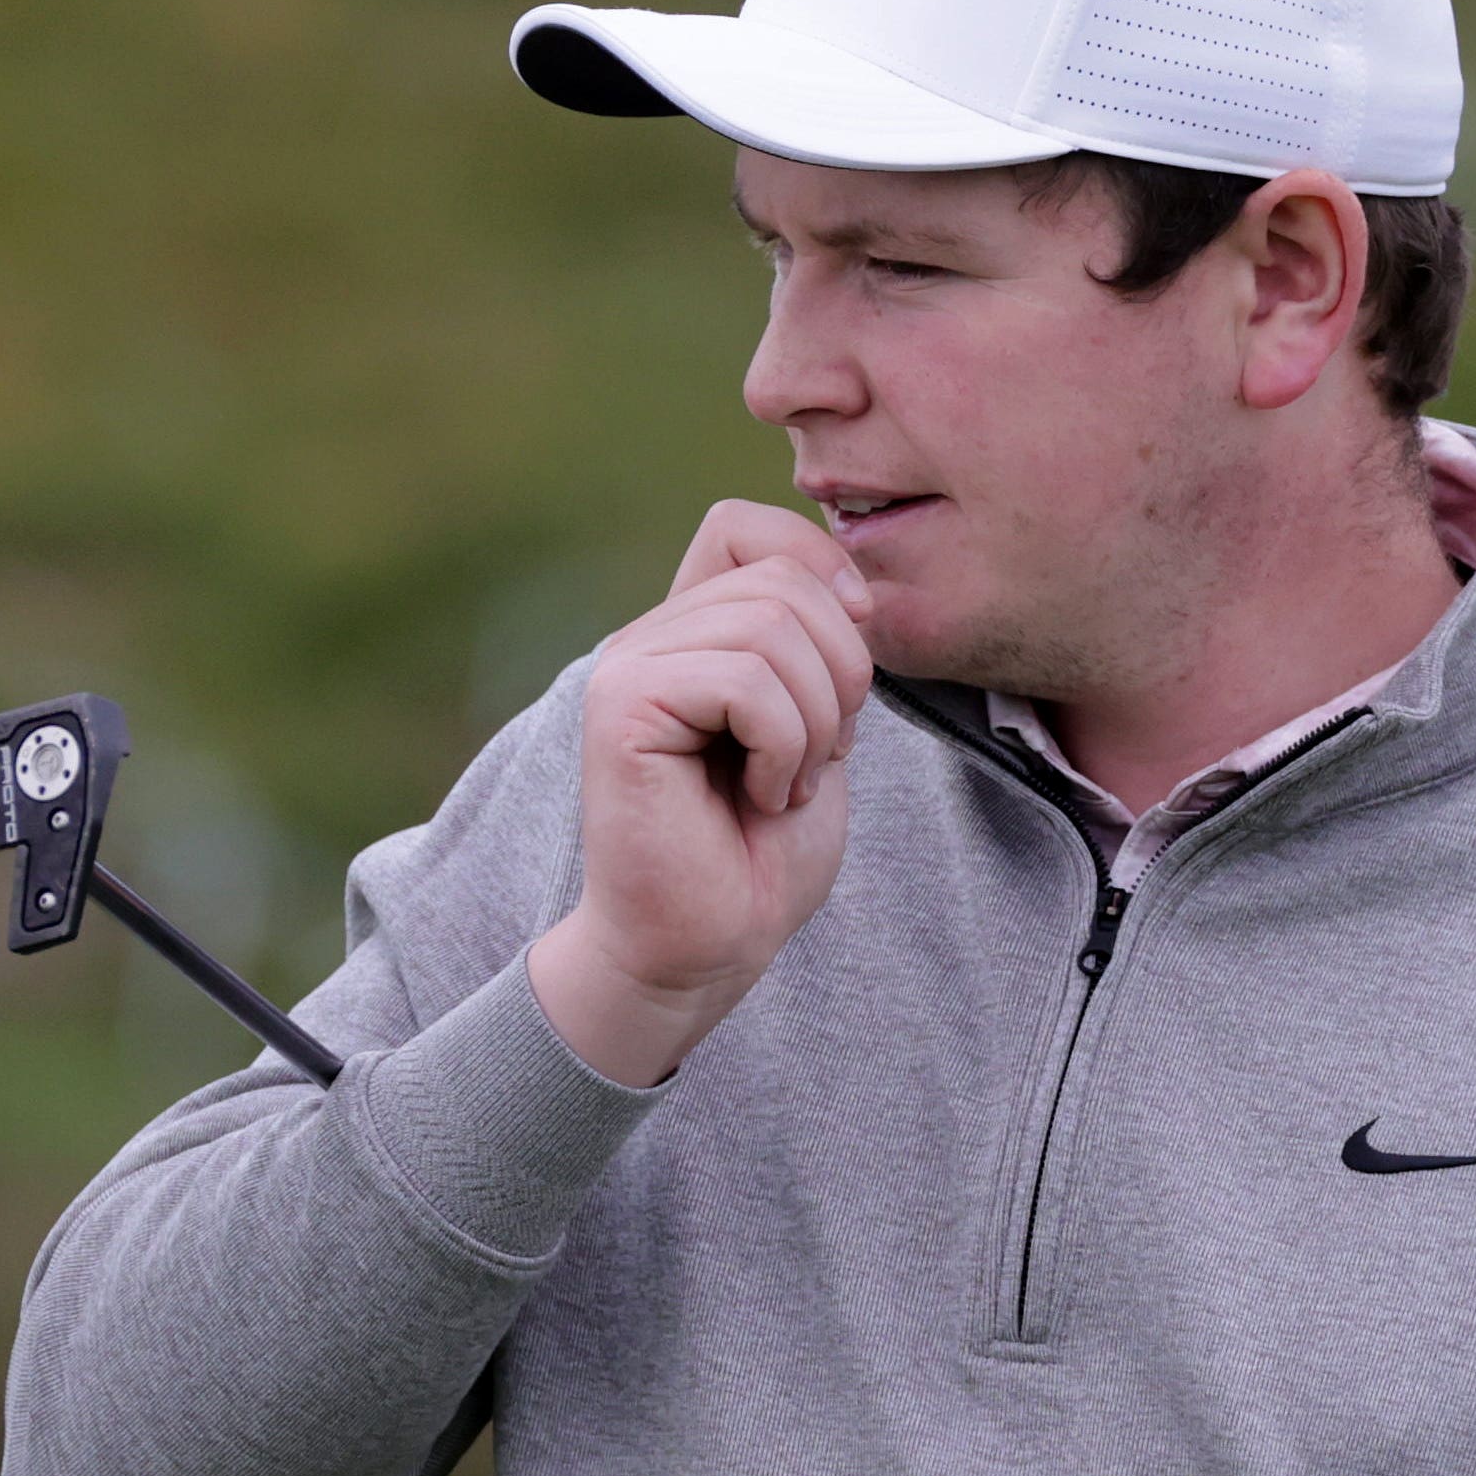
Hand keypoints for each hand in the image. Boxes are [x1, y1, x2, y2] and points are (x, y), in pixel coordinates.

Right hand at [527, 501, 875, 1085]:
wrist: (704, 948)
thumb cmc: (759, 856)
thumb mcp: (817, 728)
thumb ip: (818, 647)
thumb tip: (854, 581)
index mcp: (691, 633)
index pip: (743, 526)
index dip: (815, 565)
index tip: (848, 646)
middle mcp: (650, 636)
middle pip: (783, 580)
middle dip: (839, 675)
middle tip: (815, 759)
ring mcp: (629, 665)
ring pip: (772, 627)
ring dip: (813, 723)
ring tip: (782, 786)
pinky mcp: (620, 706)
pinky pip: (744, 681)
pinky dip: (783, 749)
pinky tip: (757, 798)